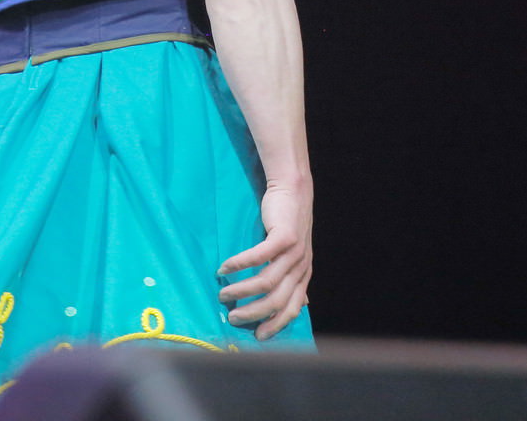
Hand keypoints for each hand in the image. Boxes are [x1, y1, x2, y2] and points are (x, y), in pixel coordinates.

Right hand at [217, 181, 311, 340]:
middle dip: (253, 313)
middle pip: (276, 300)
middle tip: (233, 318)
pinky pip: (258, 257)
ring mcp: (294, 252)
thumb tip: (303, 305)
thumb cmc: (289, 223)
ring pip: (266, 282)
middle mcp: (300, 267)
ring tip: (223, 294)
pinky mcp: (283, 236)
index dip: (275, 324)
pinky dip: (239, 265)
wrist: (293, 189)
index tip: (257, 336)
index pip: (292, 308)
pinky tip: (224, 268)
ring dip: (242, 291)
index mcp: (303, 275)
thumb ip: (296, 279)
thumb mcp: (297, 255)